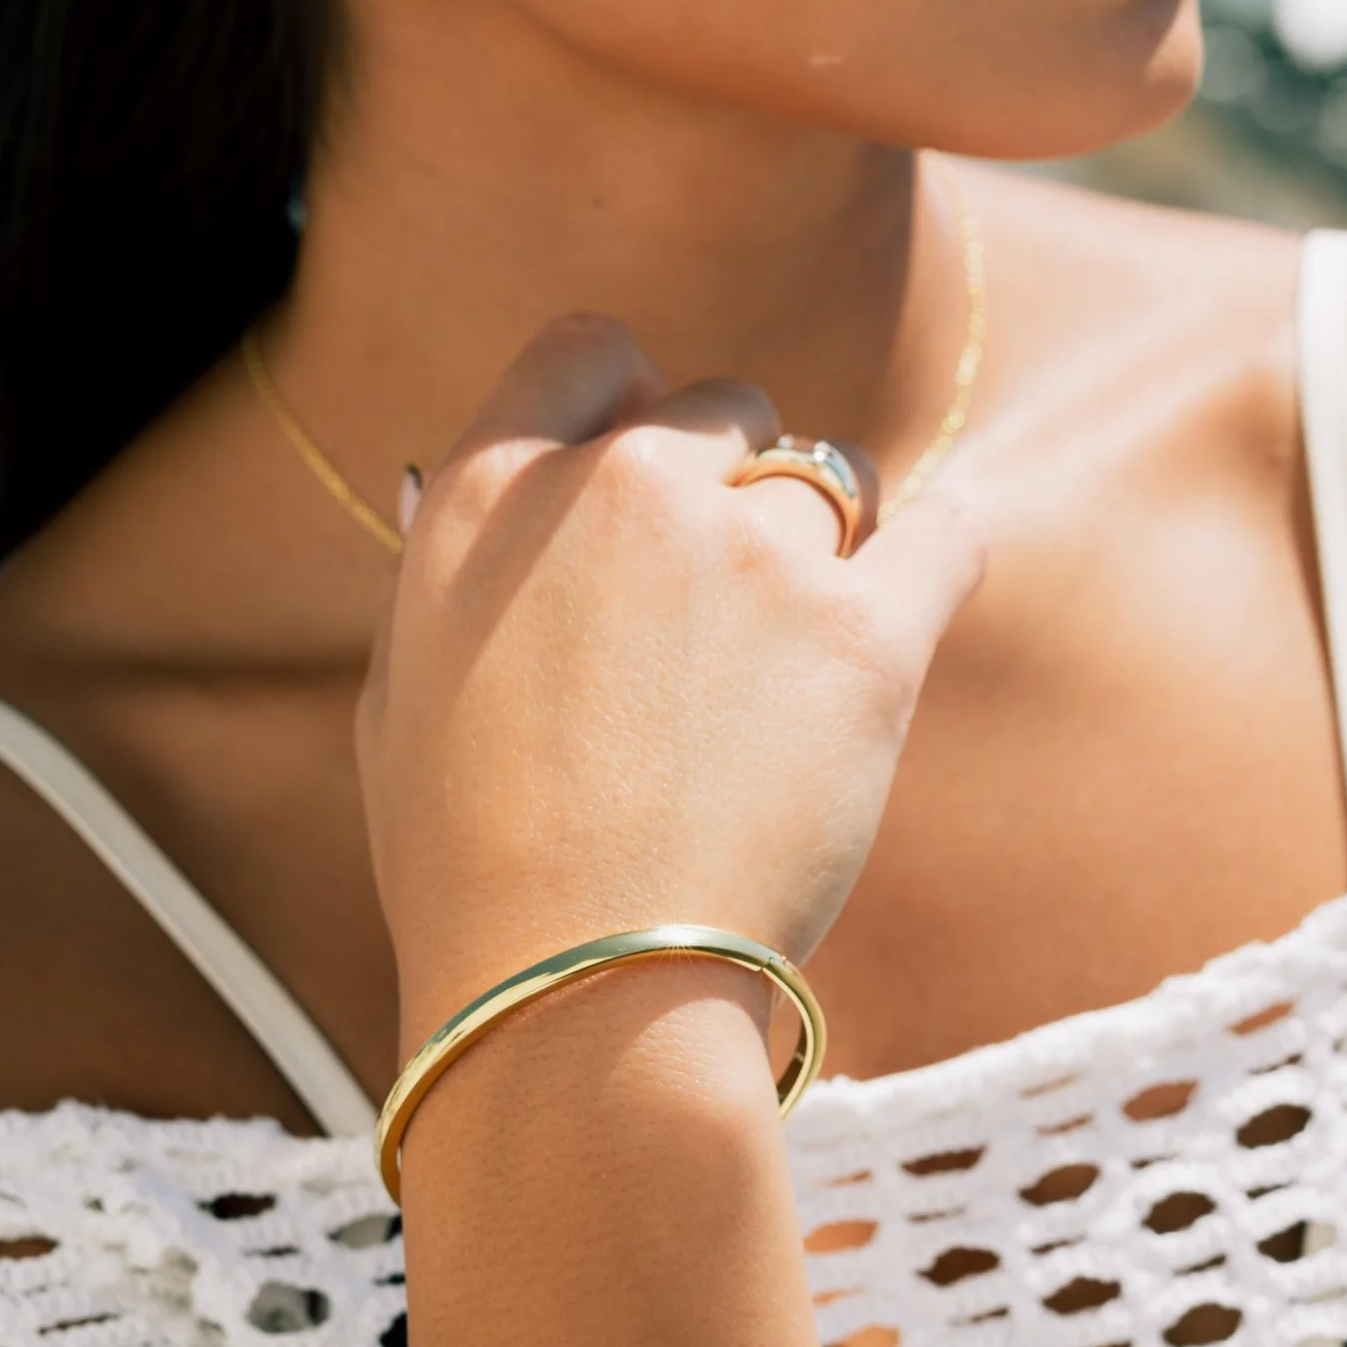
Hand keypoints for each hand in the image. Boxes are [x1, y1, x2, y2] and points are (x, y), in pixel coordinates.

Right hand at [356, 311, 983, 1054]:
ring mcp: (749, 551)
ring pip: (832, 477)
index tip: (653, 475)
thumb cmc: (472, 875)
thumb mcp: (399, 702)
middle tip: (724, 611)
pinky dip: (942, 553)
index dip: (630, 402)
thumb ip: (448, 574)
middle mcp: (616, 491)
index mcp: (487, 495)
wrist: (579, 996)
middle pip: (721, 410)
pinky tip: (929, 584)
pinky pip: (948, 531)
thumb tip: (466, 487)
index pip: (589, 350)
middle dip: (733, 484)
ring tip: (799, 660)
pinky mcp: (864, 631)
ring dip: (828, 542)